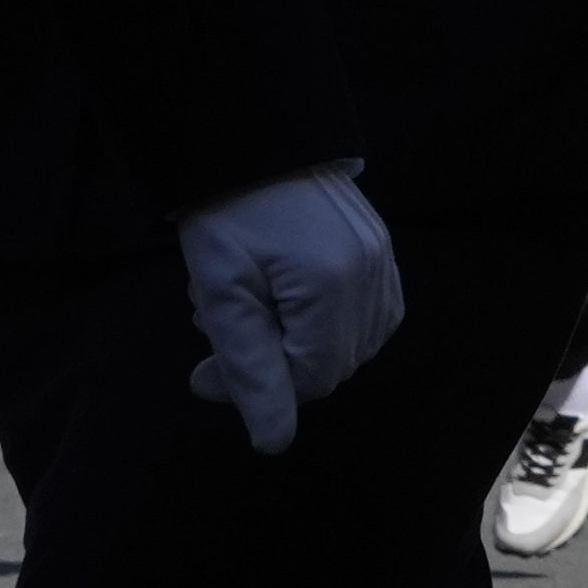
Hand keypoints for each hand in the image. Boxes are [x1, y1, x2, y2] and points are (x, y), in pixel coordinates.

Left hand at [168, 163, 401, 452]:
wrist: (253, 142)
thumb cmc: (226, 215)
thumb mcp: (221, 294)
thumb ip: (249, 370)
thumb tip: (272, 445)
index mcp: (333, 289)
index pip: (308, 379)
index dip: (255, 387)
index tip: (202, 371)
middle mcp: (372, 279)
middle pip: (333, 366)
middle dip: (277, 362)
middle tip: (222, 334)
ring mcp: (385, 262)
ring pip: (352, 345)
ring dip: (301, 344)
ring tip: (256, 309)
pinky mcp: (383, 250)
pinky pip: (372, 314)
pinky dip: (330, 324)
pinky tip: (291, 302)